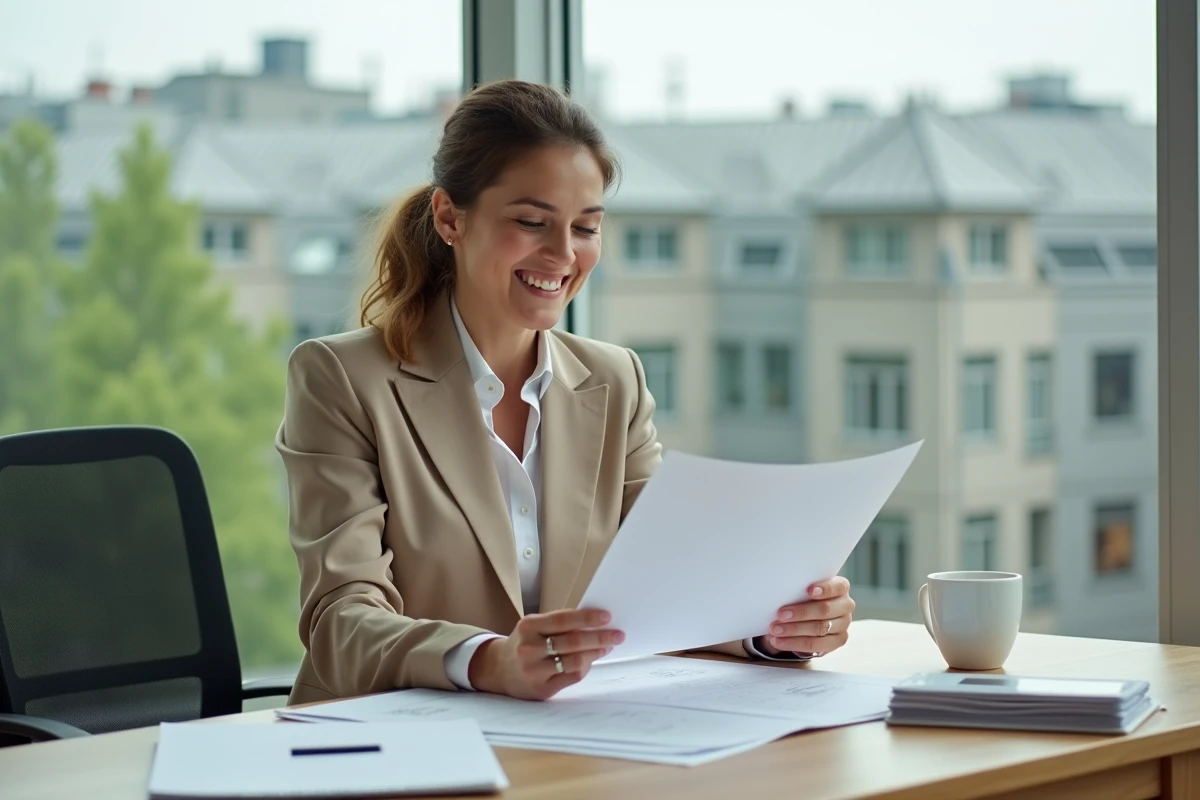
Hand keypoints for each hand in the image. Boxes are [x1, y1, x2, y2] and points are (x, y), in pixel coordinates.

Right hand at [468, 609, 623, 699]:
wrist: (497, 669)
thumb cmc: (524, 643)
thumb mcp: (534, 627)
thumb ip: (559, 624)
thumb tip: (595, 622)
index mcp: (528, 627)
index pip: (563, 620)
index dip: (587, 618)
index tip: (607, 616)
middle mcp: (529, 649)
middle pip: (572, 642)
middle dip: (600, 637)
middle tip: (618, 634)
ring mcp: (534, 671)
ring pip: (574, 661)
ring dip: (596, 653)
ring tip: (607, 646)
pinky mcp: (541, 689)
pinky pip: (572, 677)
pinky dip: (585, 667)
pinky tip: (591, 660)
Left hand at [761, 577, 854, 657]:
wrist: (807, 616)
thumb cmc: (804, 596)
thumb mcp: (803, 589)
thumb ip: (799, 588)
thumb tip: (779, 590)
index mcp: (841, 588)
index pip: (837, 587)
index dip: (825, 589)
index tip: (808, 591)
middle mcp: (846, 606)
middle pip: (826, 610)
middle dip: (801, 612)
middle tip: (780, 615)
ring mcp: (843, 625)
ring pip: (820, 629)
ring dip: (794, 630)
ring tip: (775, 630)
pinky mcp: (837, 641)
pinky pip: (816, 645)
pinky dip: (794, 643)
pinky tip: (779, 641)